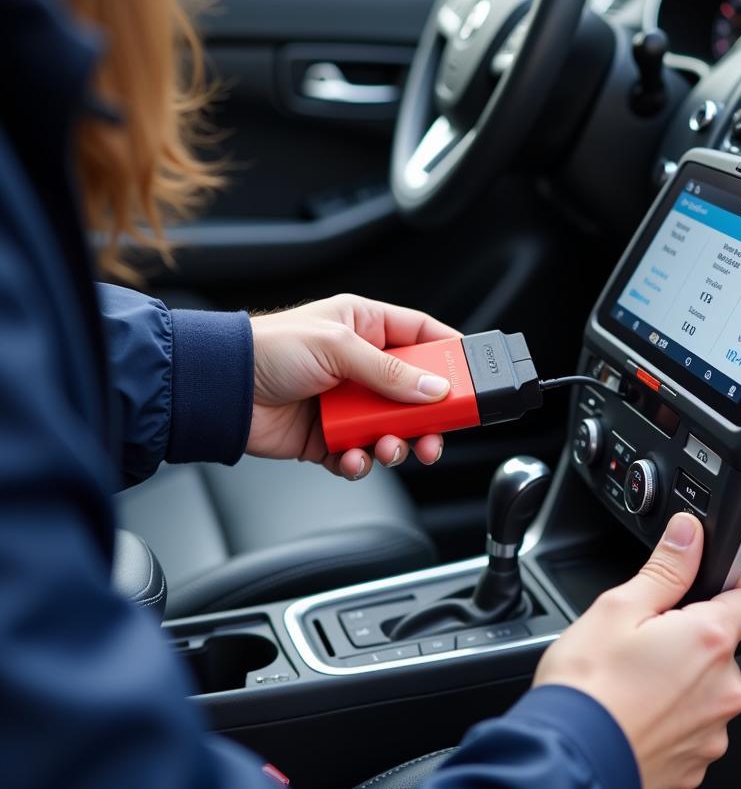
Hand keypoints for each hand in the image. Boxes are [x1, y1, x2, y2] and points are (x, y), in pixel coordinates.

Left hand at [247, 295, 458, 479]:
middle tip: (438, 432)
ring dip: (396, 443)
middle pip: (415, 392)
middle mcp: (360, 364)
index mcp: (365, 326)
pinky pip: (360, 454)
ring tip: (389, 448)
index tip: (472, 377)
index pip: (422, 336)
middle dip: (429, 416)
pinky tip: (353, 457)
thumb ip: (390, 373)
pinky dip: (361, 461)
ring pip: (392, 429)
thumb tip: (435, 389)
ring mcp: (346, 403)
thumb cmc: (267, 348)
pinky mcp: (329, 437)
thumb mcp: (338, 348)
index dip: (450, 355)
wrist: (220, 389)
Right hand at [533, 513, 740, 788]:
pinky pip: (691, 729)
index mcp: (710, 641)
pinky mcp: (695, 766)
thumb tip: (689, 534)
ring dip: (680, 681)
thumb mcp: (618, 607)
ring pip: (706, 691)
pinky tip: (633, 713)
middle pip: (722, 648)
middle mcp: (725, 689)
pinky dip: (669, 719)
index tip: (708, 585)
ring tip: (630, 682)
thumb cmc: (588, 687)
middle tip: (642, 640)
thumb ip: (665, 569)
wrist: (570, 763)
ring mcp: (712, 733)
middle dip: (689, 638)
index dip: (732, 585)